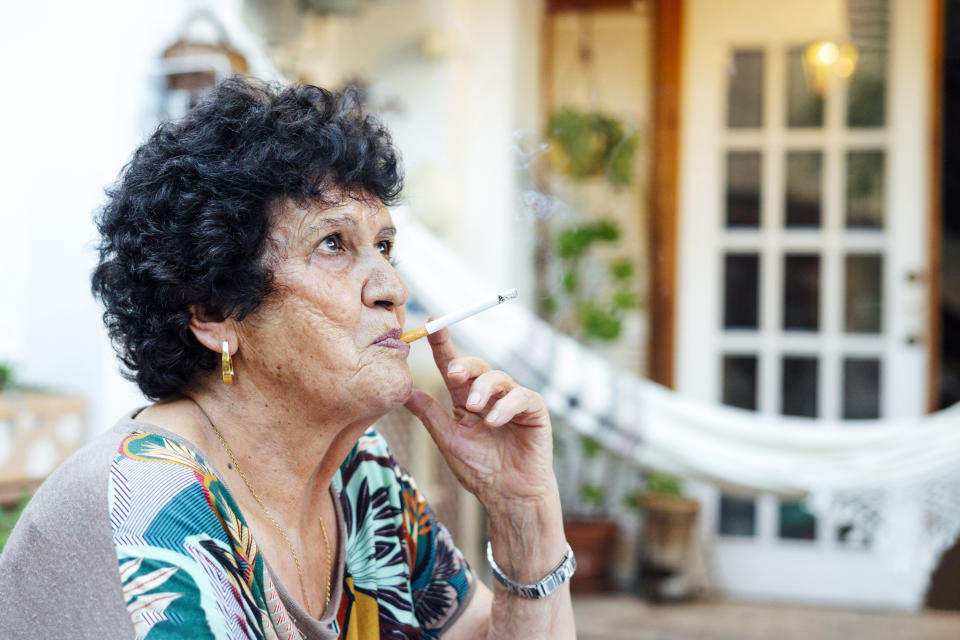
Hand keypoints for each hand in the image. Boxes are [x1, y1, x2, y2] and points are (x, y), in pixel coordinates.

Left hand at [404, 328, 558, 511]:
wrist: (509, 497)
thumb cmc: (480, 471)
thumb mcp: (449, 441)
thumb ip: (430, 416)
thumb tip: (406, 392)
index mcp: (466, 399)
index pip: (453, 366)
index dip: (442, 344)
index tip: (430, 324)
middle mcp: (490, 395)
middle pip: (477, 366)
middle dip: (464, 365)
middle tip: (453, 374)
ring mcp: (513, 401)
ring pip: (499, 378)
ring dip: (483, 390)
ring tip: (473, 409)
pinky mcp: (534, 410)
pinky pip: (521, 397)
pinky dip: (506, 406)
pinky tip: (493, 421)